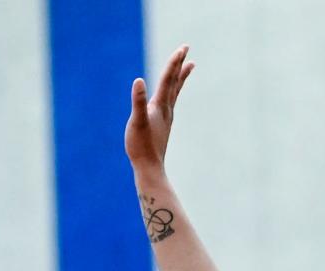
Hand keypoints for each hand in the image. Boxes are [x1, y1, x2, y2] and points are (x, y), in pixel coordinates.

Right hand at [125, 44, 193, 171]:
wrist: (150, 169)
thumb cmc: (141, 147)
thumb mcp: (136, 122)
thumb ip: (138, 102)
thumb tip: (138, 81)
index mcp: (159, 106)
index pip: (168, 79)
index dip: (174, 62)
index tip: (183, 48)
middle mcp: (166, 110)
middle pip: (174, 82)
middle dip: (179, 65)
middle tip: (186, 49)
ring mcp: (166, 118)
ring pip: (174, 92)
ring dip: (180, 78)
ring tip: (188, 67)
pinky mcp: (163, 126)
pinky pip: (170, 103)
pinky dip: (173, 93)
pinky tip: (171, 96)